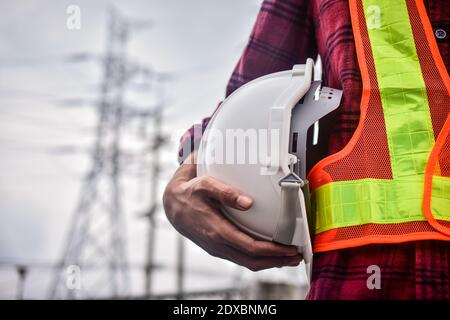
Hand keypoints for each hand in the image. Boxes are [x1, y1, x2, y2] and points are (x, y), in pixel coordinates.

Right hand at [163, 152, 301, 270]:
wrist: (171, 205)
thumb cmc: (189, 192)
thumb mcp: (205, 185)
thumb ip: (226, 192)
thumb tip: (248, 202)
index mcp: (217, 230)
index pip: (250, 247)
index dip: (272, 251)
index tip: (290, 249)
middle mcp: (218, 244)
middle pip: (252, 261)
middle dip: (277, 261)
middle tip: (297, 257)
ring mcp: (217, 249)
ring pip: (247, 263)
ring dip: (269, 262)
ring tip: (288, 258)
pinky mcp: (217, 248)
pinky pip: (241, 258)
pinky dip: (258, 259)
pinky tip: (268, 253)